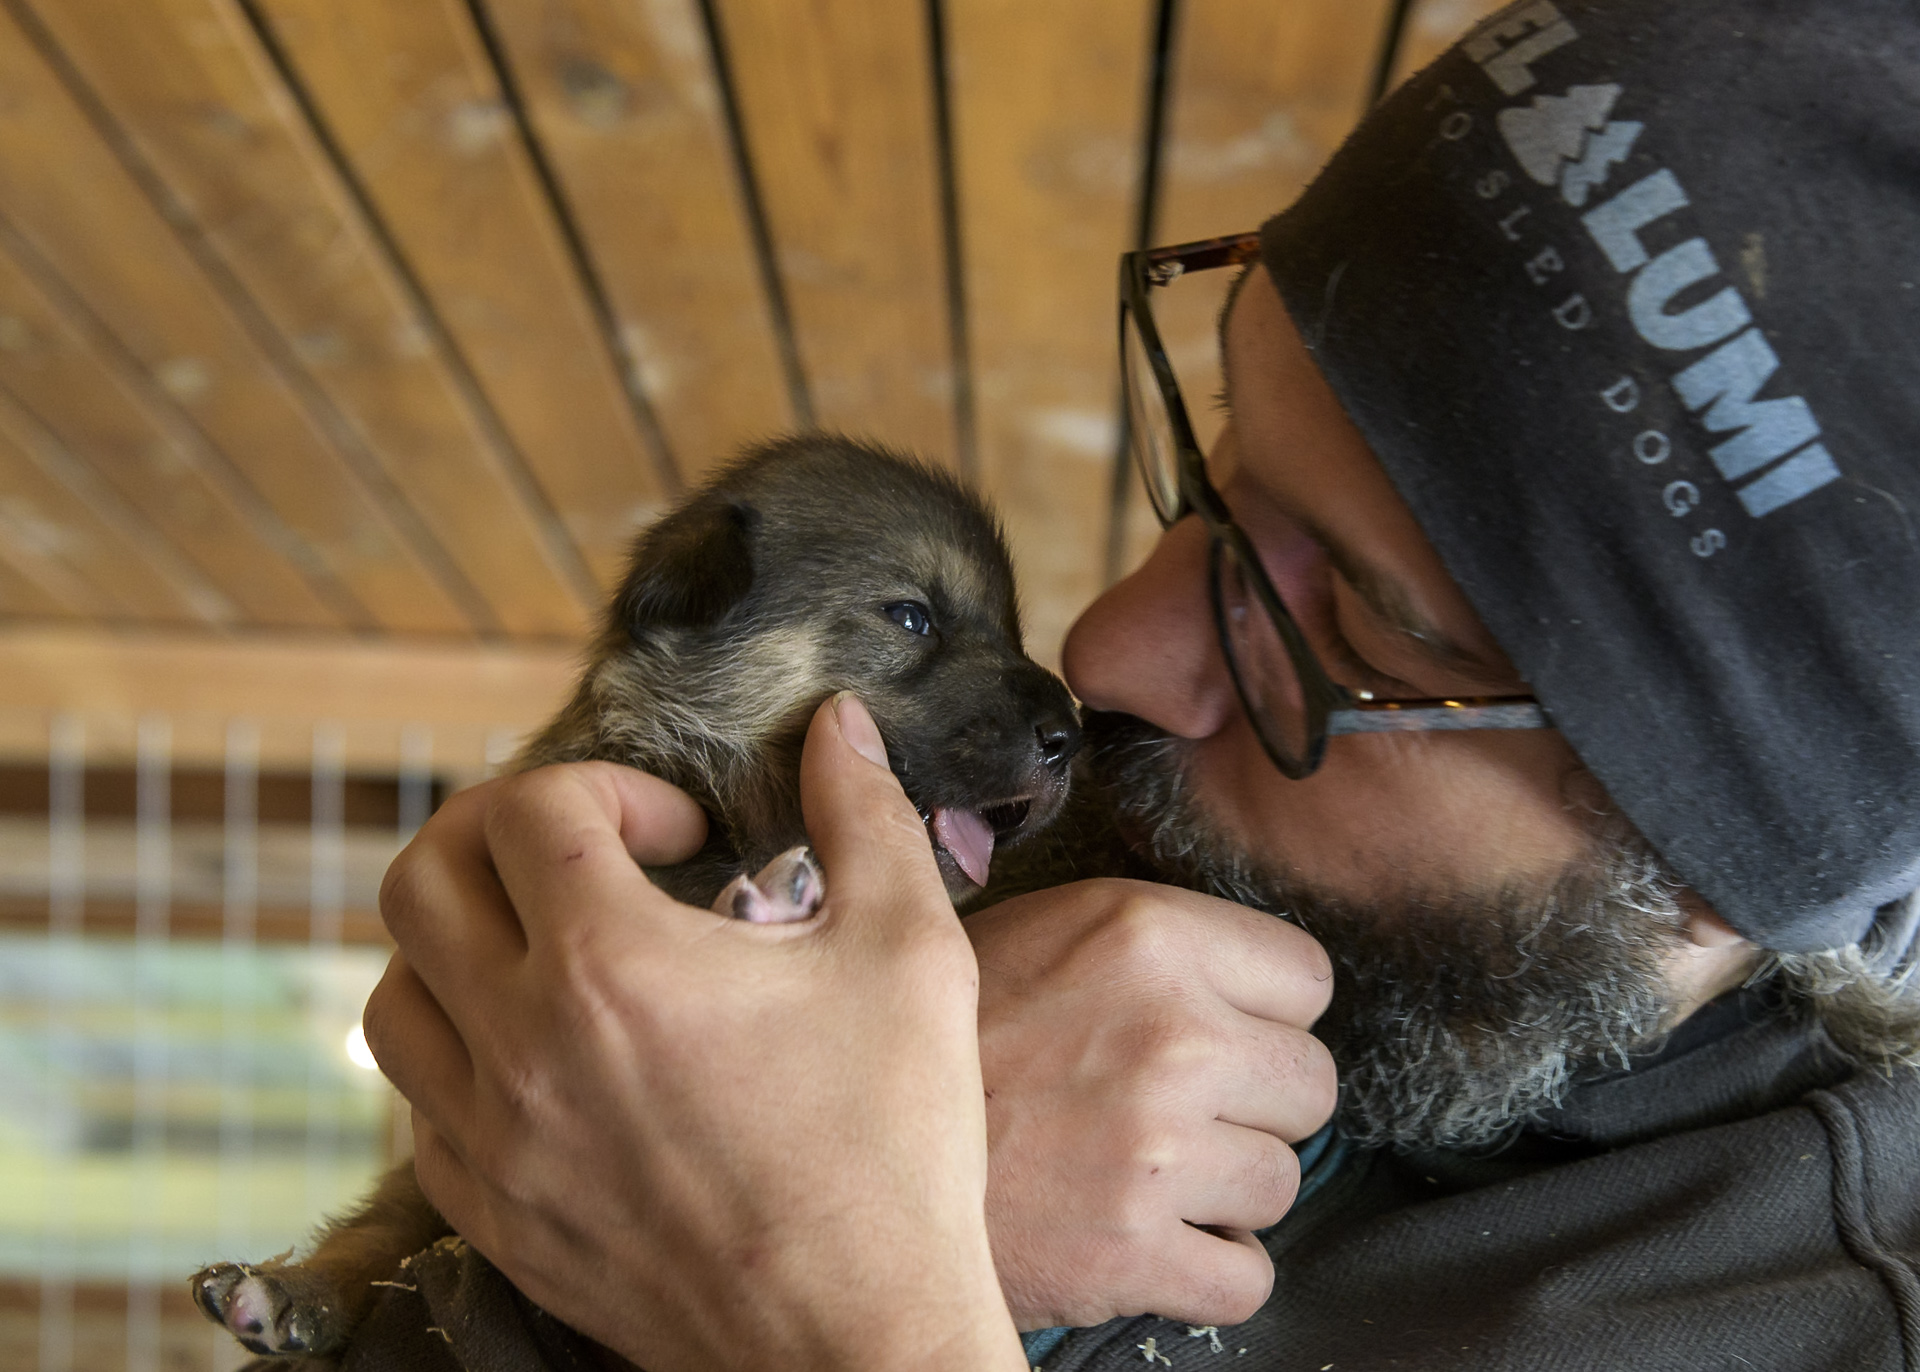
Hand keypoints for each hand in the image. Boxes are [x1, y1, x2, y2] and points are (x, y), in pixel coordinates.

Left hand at [364, 694, 1025, 1371]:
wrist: (856, 1338)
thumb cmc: (892, 1147)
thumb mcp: (908, 952)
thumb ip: (864, 816)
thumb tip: (838, 724)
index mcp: (612, 966)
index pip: (526, 808)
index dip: (608, 786)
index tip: (679, 832)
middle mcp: (522, 1047)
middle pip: (420, 881)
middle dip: (496, 835)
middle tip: (582, 854)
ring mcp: (493, 1141)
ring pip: (393, 997)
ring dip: (459, 943)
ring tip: (553, 950)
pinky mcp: (494, 1217)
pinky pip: (419, 1108)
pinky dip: (459, 1056)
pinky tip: (545, 1059)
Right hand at [967, 881, 1336, 1329]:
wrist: (837, 1149)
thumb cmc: (940, 1042)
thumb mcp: (1037, 932)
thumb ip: (1140, 938)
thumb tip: (1231, 961)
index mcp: (1146, 936)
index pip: (1306, 976)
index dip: (1264, 1008)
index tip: (1222, 1028)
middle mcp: (1171, 1036)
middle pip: (1310, 1082)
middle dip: (1255, 1101)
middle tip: (1180, 1107)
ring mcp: (1159, 1151)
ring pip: (1281, 1182)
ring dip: (1225, 1189)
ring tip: (1144, 1171)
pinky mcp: (1136, 1253)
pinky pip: (1246, 1278)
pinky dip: (1207, 1271)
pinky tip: (1150, 1238)